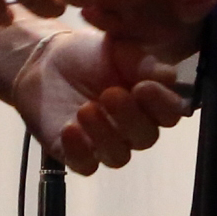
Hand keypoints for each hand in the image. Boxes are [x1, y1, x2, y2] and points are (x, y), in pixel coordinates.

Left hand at [8, 30, 189, 174]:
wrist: (46, 63)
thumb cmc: (88, 56)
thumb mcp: (117, 50)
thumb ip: (143, 63)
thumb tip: (170, 77)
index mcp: (149, 102)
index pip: (169, 113)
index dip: (162, 104)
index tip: (145, 87)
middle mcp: (132, 128)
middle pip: (145, 137)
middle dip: (130, 118)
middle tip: (111, 94)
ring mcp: (105, 144)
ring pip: (118, 156)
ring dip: (105, 135)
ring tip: (86, 110)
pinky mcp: (76, 155)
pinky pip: (85, 165)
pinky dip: (79, 150)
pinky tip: (70, 128)